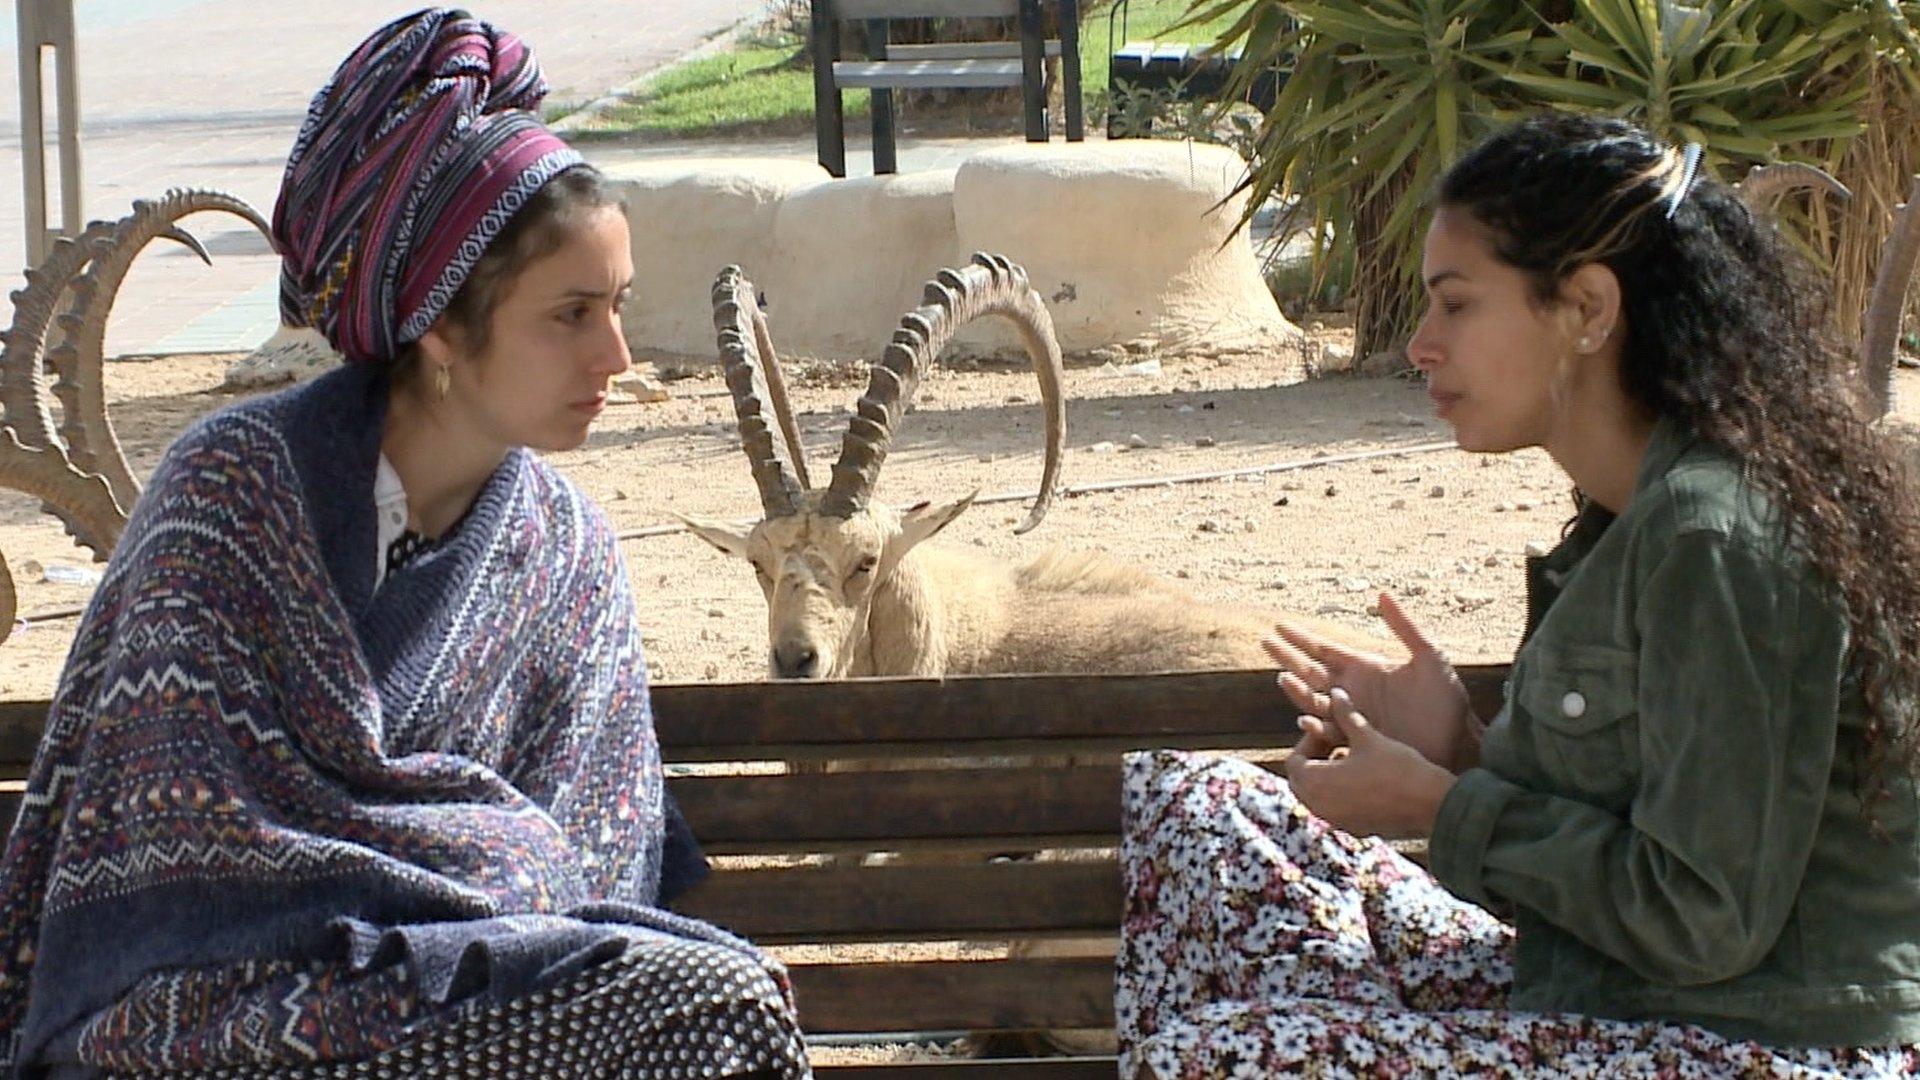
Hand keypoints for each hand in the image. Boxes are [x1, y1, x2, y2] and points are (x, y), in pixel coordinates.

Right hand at [1265, 592, 1480, 771]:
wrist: (1458, 741)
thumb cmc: (1446, 700)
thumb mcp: (1428, 657)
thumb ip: (1404, 627)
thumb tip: (1381, 593)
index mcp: (1364, 667)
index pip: (1324, 649)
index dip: (1301, 638)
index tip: (1279, 626)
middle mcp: (1352, 690)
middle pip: (1310, 671)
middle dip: (1288, 657)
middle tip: (1265, 641)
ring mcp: (1352, 715)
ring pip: (1314, 700)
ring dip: (1298, 690)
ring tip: (1284, 677)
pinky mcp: (1357, 739)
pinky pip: (1328, 731)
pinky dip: (1315, 725)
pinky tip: (1305, 718)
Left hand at [1283, 688, 1454, 838]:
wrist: (1431, 805)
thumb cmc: (1397, 767)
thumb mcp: (1367, 737)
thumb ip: (1346, 715)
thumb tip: (1335, 692)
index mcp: (1314, 783)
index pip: (1294, 760)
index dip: (1309, 740)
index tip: (1330, 730)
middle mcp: (1319, 807)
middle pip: (1302, 780)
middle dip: (1314, 758)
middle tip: (1335, 742)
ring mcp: (1337, 821)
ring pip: (1318, 796)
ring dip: (1327, 775)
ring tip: (1351, 757)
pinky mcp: (1355, 829)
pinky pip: (1336, 809)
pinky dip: (1340, 792)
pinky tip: (1365, 777)